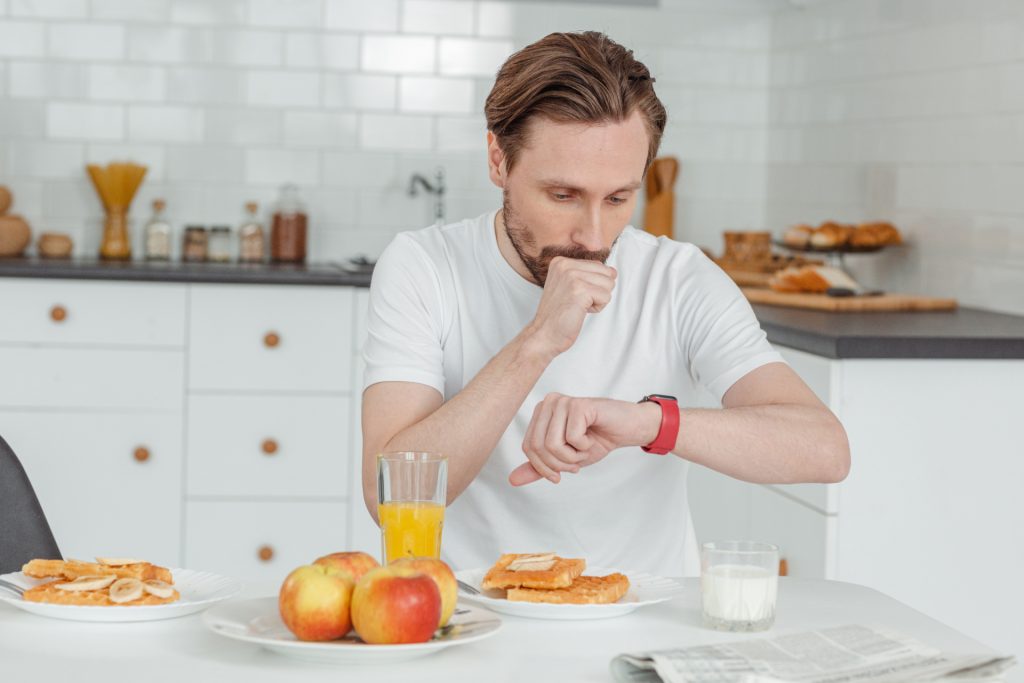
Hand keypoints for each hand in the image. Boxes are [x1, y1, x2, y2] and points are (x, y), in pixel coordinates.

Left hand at [509, 395, 661, 485]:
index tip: (560, 474)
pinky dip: (584, 447)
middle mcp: (548, 403)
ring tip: (583, 450)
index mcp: (541, 412)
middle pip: (537, 447)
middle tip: (575, 463)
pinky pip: (571, 438)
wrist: (628, 430)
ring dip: (571, 457)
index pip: (528, 447)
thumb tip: (512, 480)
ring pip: (552, 444)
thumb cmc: (597, 440)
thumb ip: (539, 467)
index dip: (544, 467)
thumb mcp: (564, 459)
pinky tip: (592, 439)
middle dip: (558, 464)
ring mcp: (562, 402)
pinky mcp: (578, 405)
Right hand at [525, 257, 615, 357]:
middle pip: (606, 273)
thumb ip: (588, 275)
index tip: (573, 296)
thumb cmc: (558, 315)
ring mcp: (572, 276)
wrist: (544, 334)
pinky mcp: (580, 289)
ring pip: (609, 284)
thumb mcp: (569, 286)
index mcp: (561, 262)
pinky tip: (580, 311)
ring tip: (578, 306)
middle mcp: (565, 265)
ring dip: (598, 300)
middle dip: (598, 291)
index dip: (592, 285)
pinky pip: (606, 296)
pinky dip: (597, 308)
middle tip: (577, 302)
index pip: (598, 266)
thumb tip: (613, 272)